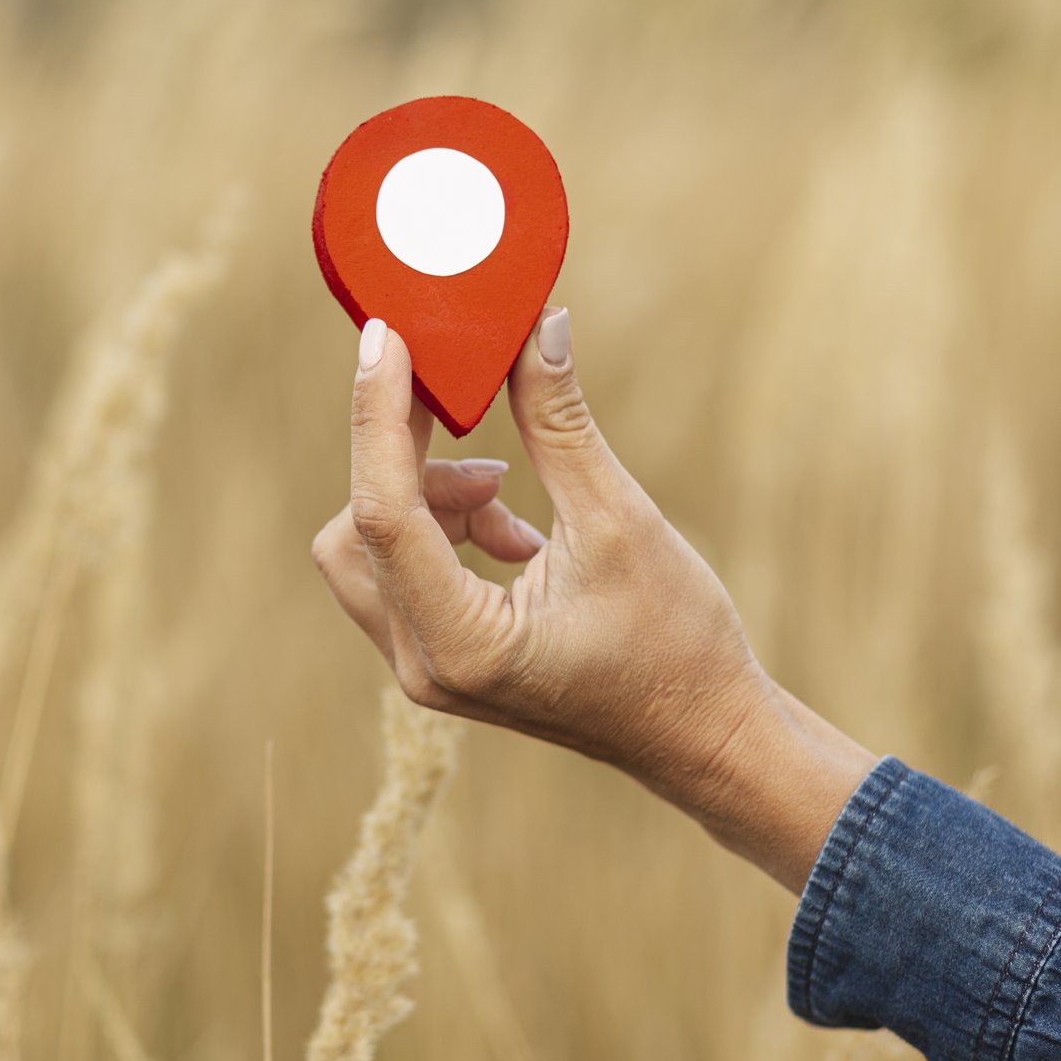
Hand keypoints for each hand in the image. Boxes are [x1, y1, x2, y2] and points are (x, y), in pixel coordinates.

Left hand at [310, 307, 874, 889]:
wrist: (704, 736)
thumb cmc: (677, 643)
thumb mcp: (620, 521)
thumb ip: (559, 424)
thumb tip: (537, 324)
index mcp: (463, 645)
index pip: (383, 512)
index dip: (378, 415)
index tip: (385, 338)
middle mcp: (424, 667)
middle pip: (356, 532)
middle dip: (403, 463)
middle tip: (462, 411)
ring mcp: (426, 672)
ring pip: (373, 551)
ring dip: (428, 498)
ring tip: (512, 490)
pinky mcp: (440, 661)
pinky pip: (402, 573)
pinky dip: (443, 530)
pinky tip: (515, 530)